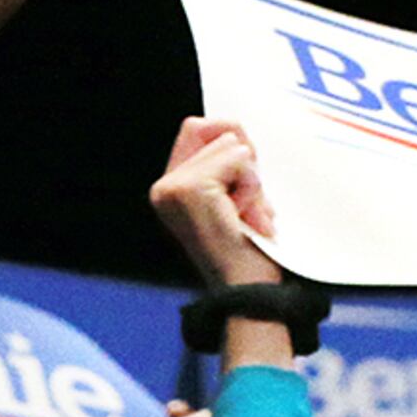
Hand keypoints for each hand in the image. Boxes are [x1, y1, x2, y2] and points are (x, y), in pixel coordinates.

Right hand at [149, 117, 279, 286]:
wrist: (246, 289)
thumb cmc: (248, 249)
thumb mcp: (237, 196)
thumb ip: (227, 162)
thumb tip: (230, 127)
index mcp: (168, 188)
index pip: (196, 128)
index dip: (231, 144)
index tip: (242, 184)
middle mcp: (162, 187)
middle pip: (215, 130)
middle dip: (245, 164)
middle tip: (245, 208)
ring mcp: (172, 187)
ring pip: (231, 146)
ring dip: (252, 180)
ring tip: (247, 216)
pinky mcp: (190, 189)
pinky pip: (239, 160)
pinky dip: (253, 187)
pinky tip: (246, 217)